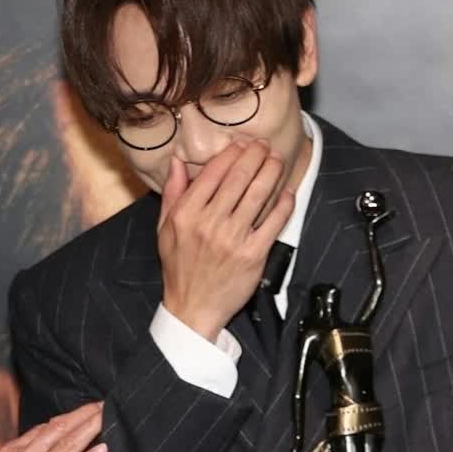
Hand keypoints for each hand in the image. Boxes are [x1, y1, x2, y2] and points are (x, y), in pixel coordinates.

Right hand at [157, 139, 295, 341]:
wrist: (193, 307)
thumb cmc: (179, 267)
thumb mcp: (165, 229)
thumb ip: (172, 193)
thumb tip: (176, 161)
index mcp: (186, 214)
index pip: (212, 173)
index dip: (231, 154)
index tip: (241, 144)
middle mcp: (209, 223)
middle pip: (238, 179)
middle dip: (255, 156)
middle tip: (265, 145)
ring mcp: (233, 239)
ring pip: (258, 195)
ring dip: (271, 172)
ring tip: (277, 160)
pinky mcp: (253, 254)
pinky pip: (273, 222)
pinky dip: (283, 204)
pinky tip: (287, 192)